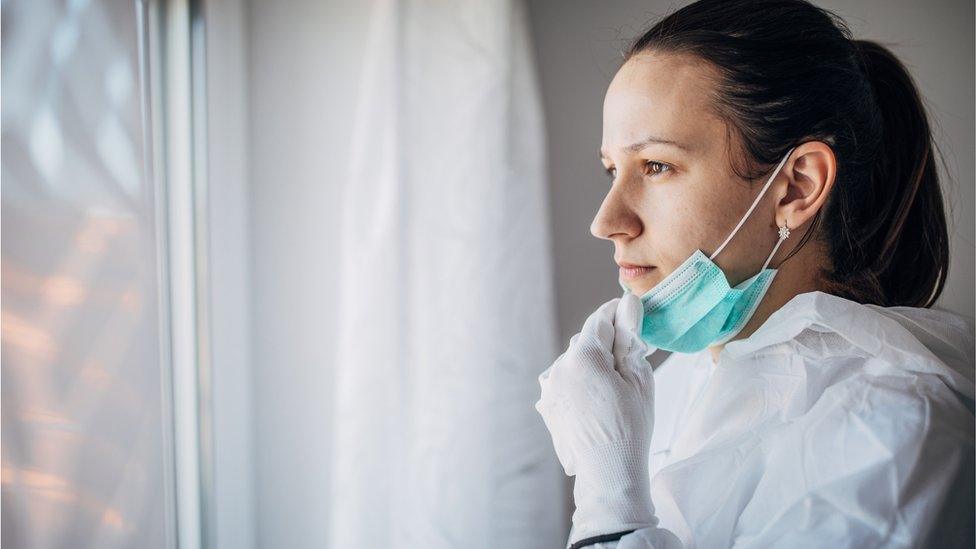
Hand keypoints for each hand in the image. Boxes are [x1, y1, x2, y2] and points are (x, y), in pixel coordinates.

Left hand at [535, 292, 657, 538]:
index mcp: (582, 357)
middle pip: (585, 342)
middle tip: (631, 359)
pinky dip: (580, 385)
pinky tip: (597, 404)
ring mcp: (549, 388)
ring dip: (591, 366)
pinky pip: (566, 384)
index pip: (600, 321)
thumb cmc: (630, 427)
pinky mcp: (547, 406)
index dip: (617, 313)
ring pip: (574, 363)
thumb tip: (626, 306)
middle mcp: (558, 368)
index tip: (630, 313)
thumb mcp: (639, 379)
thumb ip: (629, 338)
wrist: (607, 473)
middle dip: (607, 345)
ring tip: (613, 390)